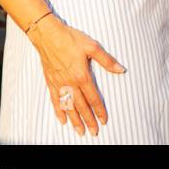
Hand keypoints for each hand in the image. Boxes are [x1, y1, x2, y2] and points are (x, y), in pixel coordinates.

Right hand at [27, 14, 125, 136]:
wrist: (47, 35)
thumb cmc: (71, 39)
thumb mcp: (93, 46)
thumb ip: (107, 60)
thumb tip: (121, 70)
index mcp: (82, 75)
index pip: (93, 97)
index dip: (99, 110)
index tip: (104, 120)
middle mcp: (70, 83)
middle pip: (81, 106)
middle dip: (88, 120)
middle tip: (94, 132)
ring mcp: (59, 84)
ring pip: (68, 107)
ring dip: (75, 120)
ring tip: (80, 131)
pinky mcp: (50, 82)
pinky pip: (55, 100)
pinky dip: (59, 111)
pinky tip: (62, 120)